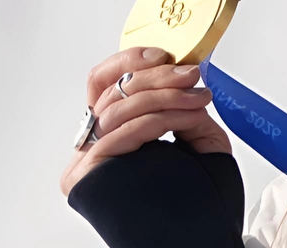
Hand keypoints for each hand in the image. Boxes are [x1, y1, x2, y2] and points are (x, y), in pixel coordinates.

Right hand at [60, 46, 230, 196]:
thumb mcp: (195, 134)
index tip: (164, 55)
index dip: (128, 61)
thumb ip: (182, 104)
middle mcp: (93, 144)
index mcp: (111, 130)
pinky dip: (161, 118)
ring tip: (199, 99)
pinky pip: (124, 132)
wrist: (199, 231)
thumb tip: (182, 75)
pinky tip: (188, 117)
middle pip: (112, 92)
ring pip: (118, 108)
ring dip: (166, 96)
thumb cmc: (197, 191)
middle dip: (157, 77)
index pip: (101, 83)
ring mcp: (87, 161)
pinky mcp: (88, 175)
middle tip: (192, 75)